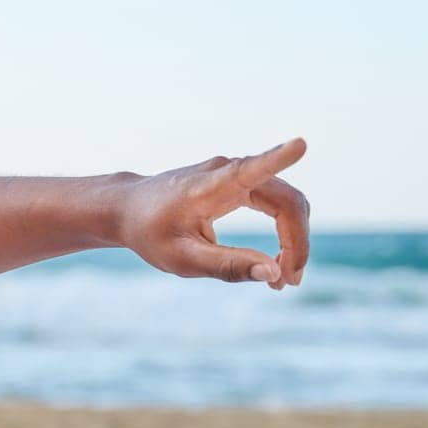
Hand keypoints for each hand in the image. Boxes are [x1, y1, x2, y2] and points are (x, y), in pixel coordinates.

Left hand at [114, 138, 309, 288]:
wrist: (127, 209)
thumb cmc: (150, 233)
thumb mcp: (182, 258)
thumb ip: (226, 266)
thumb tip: (272, 273)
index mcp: (212, 186)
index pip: (252, 169)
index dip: (279, 158)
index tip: (300, 144)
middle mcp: (228, 171)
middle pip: (287, 201)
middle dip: (296, 242)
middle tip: (288, 283)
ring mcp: (235, 174)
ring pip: (286, 203)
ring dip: (293, 240)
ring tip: (281, 280)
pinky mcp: (238, 182)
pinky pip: (276, 204)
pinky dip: (283, 232)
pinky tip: (274, 264)